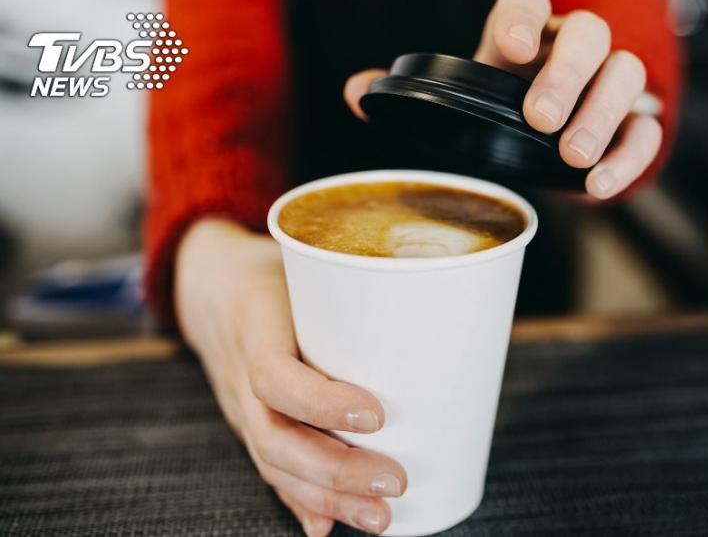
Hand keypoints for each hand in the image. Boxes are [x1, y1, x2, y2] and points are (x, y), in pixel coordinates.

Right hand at [174, 219, 406, 535]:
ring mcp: (240, 405)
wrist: (208, 285)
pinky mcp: (251, 423)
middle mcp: (239, 373)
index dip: (321, 402)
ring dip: (328, 498)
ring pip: (272, 463)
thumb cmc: (274, 270)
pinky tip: (327, 527)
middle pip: (275, 437)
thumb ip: (354, 284)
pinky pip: (270, 468)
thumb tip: (434, 301)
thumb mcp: (304, 261)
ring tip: (380, 518)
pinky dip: (300, 501)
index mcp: (255, 323)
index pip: (273, 374)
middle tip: (395, 481)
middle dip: (336, 471)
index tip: (377, 414)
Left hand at [343, 0, 661, 199]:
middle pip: (589, 35)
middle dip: (566, 74)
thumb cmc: (500, 110)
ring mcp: (608, 84)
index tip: (509, 46)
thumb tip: (357, 94)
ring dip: (602, 113)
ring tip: (572, 155)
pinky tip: (598, 184)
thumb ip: (411, 94)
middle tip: (540, 118)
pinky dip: (629, 156)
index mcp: (525, 34)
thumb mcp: (457, 99)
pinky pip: (647, 131)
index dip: (522, 15)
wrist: (547, 141)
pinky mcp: (632, 125)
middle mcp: (572, 49)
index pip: (528, 1)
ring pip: (627, 75)